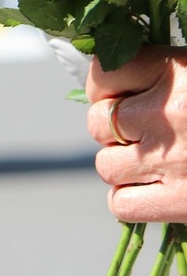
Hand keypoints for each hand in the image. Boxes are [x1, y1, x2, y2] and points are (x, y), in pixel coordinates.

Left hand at [86, 47, 186, 221]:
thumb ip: (152, 71)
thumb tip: (97, 77)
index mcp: (177, 70)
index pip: (101, 73)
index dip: (104, 88)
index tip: (123, 94)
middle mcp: (169, 113)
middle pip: (98, 123)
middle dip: (113, 129)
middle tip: (145, 133)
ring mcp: (174, 161)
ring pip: (106, 165)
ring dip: (122, 165)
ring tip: (155, 161)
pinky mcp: (183, 202)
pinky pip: (121, 204)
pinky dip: (129, 199)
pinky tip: (154, 189)